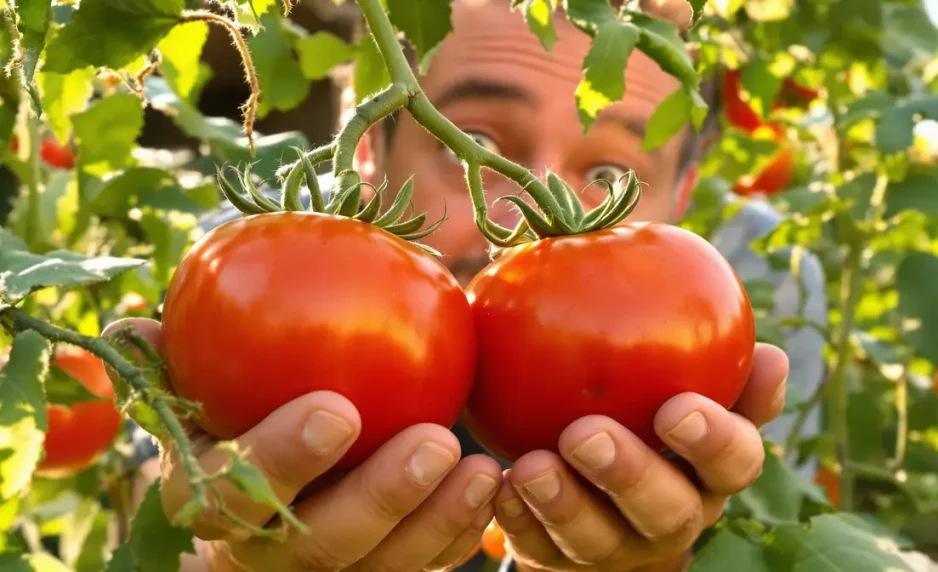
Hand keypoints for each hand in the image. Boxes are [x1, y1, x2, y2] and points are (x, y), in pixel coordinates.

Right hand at [103, 318, 501, 571]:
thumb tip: (134, 330)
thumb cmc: (247, 404)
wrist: (294, 464)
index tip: (339, 407)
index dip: (279, 461)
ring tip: (480, 470)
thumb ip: (185, 358)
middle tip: (436, 439)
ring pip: (379, 570)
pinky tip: (491, 493)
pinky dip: (456, 538)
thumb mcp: (208, 384)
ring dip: (434, 523)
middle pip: (314, 547)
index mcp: (209, 502)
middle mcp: (262, 554)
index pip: (230, 495)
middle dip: (378, 499)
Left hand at [492, 342, 788, 570]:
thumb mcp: (686, 392)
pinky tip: (499, 490)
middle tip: (585, 433)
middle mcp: (674, 519)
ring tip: (530, 466)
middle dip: (627, 474)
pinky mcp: (565, 564)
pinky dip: (519, 520)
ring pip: (598, 538)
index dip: (715, 441)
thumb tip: (775, 352)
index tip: (678, 406)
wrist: (598, 494)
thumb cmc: (647, 416)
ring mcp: (619, 550)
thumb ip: (720, 370)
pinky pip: (542, 550)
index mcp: (712, 475)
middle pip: (666, 510)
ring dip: (563, 502)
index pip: (735, 462)